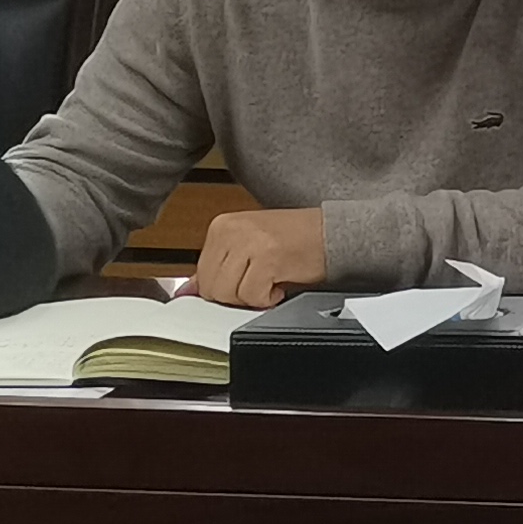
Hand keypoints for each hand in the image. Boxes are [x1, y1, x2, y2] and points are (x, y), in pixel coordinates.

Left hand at [191, 205, 327, 308]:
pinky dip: (269, 298)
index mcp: (222, 225)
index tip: (245, 279)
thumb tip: (188, 293)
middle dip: (236, 295)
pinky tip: (281, 281)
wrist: (334, 232)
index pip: (201, 275)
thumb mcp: (249, 248)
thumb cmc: (296, 239)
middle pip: (212, 288)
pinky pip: (253, 297)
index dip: (225, 287)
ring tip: (270, 278)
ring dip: (253, 297)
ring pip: (229, 295)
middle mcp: (232, 230)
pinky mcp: (268, 258)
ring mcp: (249, 242)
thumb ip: (218, 268)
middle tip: (260, 280)